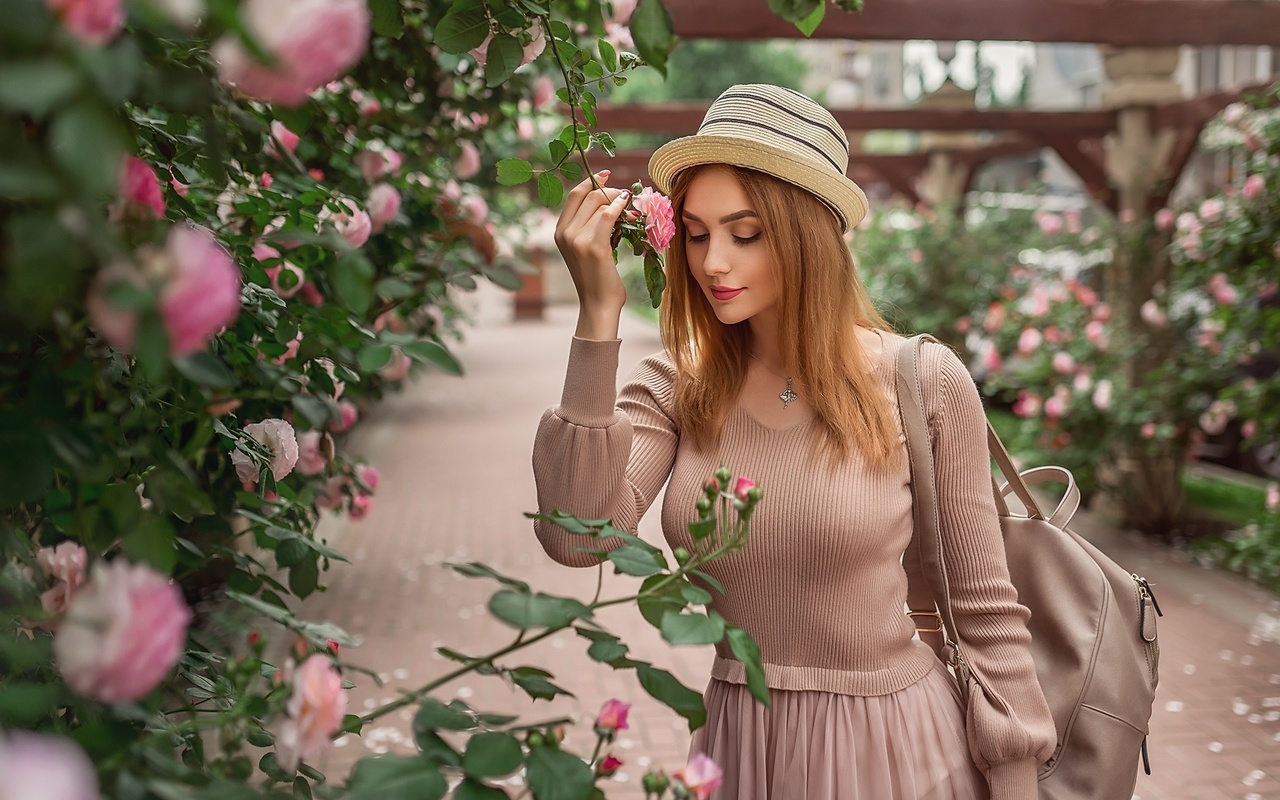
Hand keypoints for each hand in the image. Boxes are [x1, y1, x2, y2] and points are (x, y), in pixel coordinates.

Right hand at [553, 171, 631, 338]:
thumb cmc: (597, 279)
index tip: (606, 175)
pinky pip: (608, 215)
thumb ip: (589, 227)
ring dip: (619, 200)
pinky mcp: (593, 246)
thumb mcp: (586, 249)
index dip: (590, 181)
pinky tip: (629, 208)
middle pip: (588, 195)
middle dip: (609, 190)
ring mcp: (577, 239)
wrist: (598, 304)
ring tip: (633, 207)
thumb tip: (608, 204)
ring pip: (600, 203)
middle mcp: (564, 233)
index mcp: (559, 232)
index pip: (574, 195)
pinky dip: (620, 207)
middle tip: (626, 195)